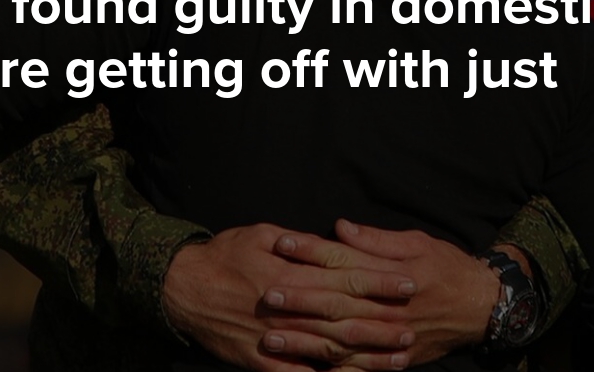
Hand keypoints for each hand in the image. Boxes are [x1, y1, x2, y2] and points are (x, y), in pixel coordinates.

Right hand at [163, 224, 417, 371]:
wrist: (181, 288)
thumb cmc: (222, 254)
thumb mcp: (259, 234)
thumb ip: (299, 244)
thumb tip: (333, 243)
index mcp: (290, 274)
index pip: (345, 278)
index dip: (379, 281)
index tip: (408, 283)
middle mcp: (287, 309)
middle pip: (344, 317)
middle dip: (381, 323)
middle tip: (412, 327)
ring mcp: (274, 338)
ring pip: (329, 350)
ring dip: (365, 356)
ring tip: (395, 358)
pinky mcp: (261, 360)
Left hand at [264, 220, 501, 366]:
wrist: (484, 307)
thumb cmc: (447, 267)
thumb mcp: (417, 243)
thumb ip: (376, 240)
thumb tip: (340, 227)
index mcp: (391, 274)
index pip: (343, 259)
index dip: (311, 251)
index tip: (281, 244)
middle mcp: (388, 307)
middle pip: (336, 302)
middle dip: (298, 300)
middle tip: (266, 296)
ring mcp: (390, 337)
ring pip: (340, 340)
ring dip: (304, 342)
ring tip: (270, 339)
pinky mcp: (394, 358)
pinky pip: (359, 369)